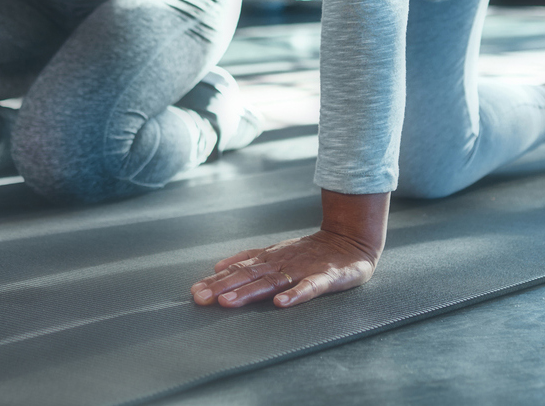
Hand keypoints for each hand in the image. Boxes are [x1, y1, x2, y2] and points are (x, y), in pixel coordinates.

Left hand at [191, 189, 388, 308]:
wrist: (349, 240)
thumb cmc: (309, 251)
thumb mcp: (275, 252)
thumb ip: (248, 259)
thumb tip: (216, 265)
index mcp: (268, 259)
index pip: (238, 270)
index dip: (216, 281)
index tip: (194, 292)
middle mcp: (280, 263)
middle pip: (248, 276)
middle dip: (223, 287)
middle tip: (201, 299)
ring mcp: (302, 269)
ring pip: (272, 282)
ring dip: (249, 292)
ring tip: (228, 302)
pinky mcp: (325, 277)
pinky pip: (310, 287)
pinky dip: (296, 294)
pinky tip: (282, 303)